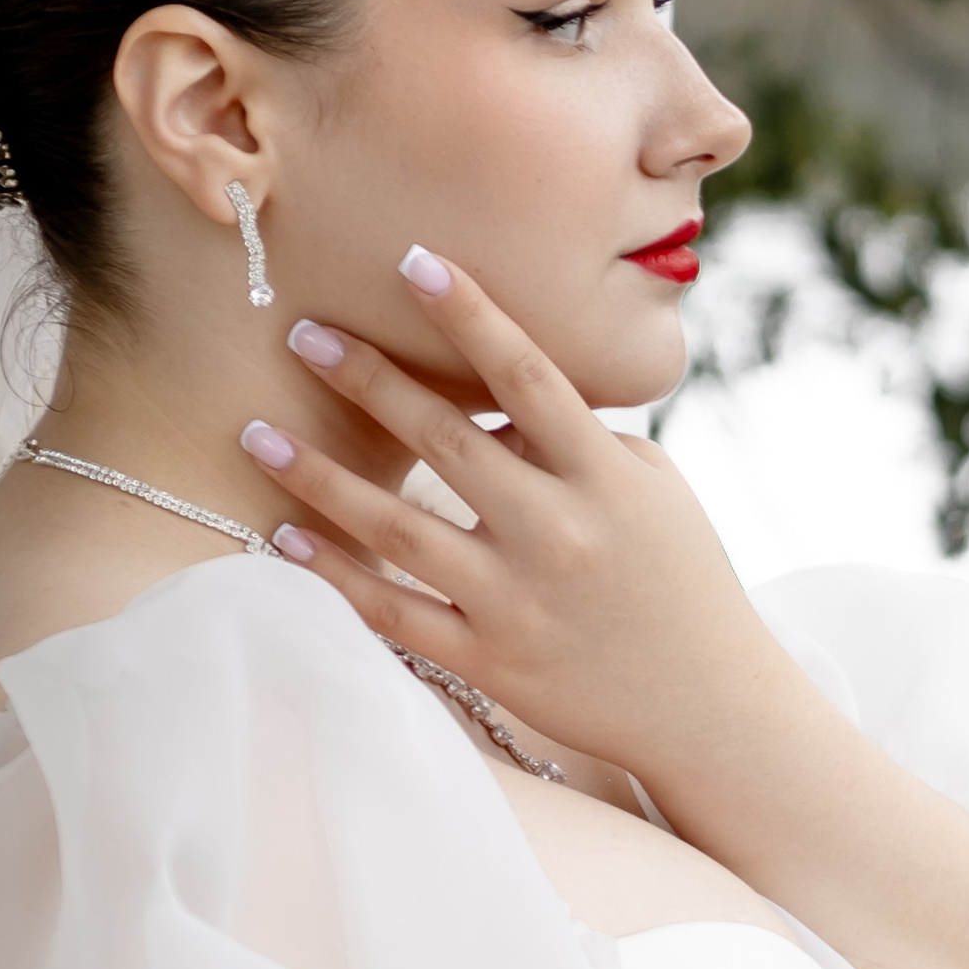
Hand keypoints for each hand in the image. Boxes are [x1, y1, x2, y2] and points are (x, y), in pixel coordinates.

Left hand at [248, 250, 794, 787]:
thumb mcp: (656, 495)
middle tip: (301, 331)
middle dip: (368, 379)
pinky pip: (397, 613)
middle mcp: (559, 534)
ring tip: (257, 432)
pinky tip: (287, 537)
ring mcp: (520, 602)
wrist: (711, 707)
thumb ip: (582, 442)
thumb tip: (495, 408)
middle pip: (446, 440)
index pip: (529, 376)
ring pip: (400, 529)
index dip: (469, 314)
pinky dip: (337, 577)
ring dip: (321, 477)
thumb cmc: (684, 584)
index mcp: (606, 480)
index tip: (412, 260)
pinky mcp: (494, 662)